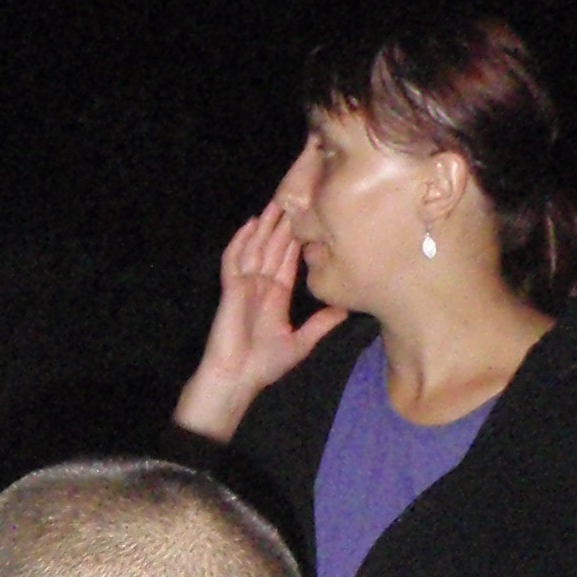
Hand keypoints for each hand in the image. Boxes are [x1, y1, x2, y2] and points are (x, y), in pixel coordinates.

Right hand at [173, 203, 348, 441]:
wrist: (237, 379)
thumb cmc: (263, 366)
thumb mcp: (301, 342)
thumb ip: (321, 324)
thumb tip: (344, 311)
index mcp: (276, 295)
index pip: (288, 260)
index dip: (297, 239)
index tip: (310, 218)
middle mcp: (260, 286)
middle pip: (272, 248)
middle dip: (282, 225)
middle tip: (294, 197)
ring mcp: (244, 286)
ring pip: (255, 249)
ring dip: (264, 227)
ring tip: (275, 203)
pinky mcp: (231, 290)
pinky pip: (234, 262)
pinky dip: (240, 243)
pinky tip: (249, 225)